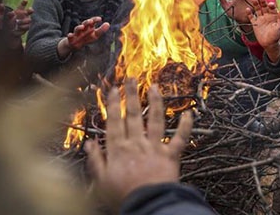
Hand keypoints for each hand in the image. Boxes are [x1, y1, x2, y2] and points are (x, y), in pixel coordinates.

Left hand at [9, 0, 33, 35]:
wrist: (11, 30)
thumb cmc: (10, 22)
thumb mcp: (8, 18)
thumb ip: (10, 15)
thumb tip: (12, 13)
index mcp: (20, 11)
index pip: (22, 5)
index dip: (24, 3)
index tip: (25, 0)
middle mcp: (25, 15)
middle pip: (30, 11)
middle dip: (30, 10)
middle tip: (30, 9)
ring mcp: (27, 21)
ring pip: (29, 20)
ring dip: (23, 21)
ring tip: (17, 23)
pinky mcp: (27, 27)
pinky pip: (27, 26)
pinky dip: (22, 27)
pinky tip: (18, 27)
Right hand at [67, 16, 109, 49]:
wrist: (75, 44)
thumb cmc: (86, 38)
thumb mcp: (95, 35)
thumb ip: (101, 30)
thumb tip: (108, 24)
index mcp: (88, 27)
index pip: (92, 22)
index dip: (95, 20)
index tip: (100, 19)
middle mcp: (82, 29)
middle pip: (84, 24)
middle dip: (87, 22)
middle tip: (91, 21)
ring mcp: (76, 33)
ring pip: (77, 29)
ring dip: (79, 27)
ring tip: (82, 26)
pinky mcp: (71, 39)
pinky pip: (69, 37)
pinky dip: (70, 35)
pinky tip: (70, 35)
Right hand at [85, 79, 193, 210]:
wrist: (147, 204)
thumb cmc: (123, 196)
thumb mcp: (100, 181)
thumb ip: (96, 160)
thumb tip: (89, 143)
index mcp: (118, 149)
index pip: (114, 121)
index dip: (113, 104)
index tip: (113, 89)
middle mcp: (136, 143)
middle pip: (133, 114)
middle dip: (131, 94)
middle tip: (131, 78)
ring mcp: (155, 147)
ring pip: (156, 119)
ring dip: (156, 101)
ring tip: (155, 86)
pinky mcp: (171, 155)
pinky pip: (180, 138)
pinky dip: (186, 125)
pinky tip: (190, 112)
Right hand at [247, 0, 279, 61]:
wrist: (269, 44)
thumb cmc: (276, 36)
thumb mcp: (279, 27)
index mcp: (274, 15)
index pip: (272, 8)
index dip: (271, 5)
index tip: (270, 3)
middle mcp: (267, 15)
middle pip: (264, 6)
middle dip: (263, 2)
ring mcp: (260, 18)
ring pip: (257, 9)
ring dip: (256, 4)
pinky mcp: (255, 23)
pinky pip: (251, 17)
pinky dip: (249, 13)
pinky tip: (247, 9)